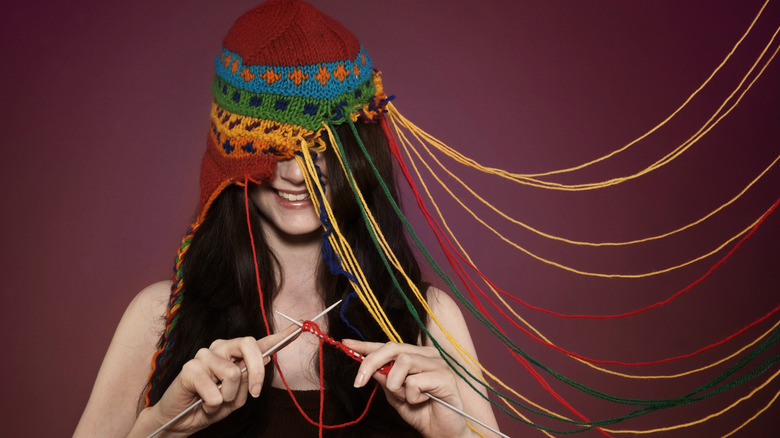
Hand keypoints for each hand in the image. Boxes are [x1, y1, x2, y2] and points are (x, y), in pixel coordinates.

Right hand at [135, 325, 298, 436]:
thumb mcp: (237, 398)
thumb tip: (267, 359)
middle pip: (249, 345)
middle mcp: (220, 349)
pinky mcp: (189, 368)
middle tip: (254, 394)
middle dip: (256, 372)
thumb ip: (249, 380)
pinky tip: (202, 403)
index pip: (259, 343)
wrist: (178, 421)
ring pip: (233, 373)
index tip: (300, 327)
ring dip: (229, 397)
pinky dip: (212, 405)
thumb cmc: (208, 406)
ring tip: (215, 401)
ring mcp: (204, 355)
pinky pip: (215, 390)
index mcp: (234, 355)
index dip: (280, 336)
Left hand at [345, 340, 469, 437]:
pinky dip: (412, 396)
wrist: (443, 433)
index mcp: (416, 356)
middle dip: (370, 363)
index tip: (346, 343)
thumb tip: (368, 366)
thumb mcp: (395, 396)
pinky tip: (424, 401)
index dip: (366, 345)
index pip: (388, 346)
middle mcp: (427, 355)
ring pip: (402, 362)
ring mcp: (438, 363)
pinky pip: (414, 381)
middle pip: (392, 348)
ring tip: (407, 398)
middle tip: (358, 382)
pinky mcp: (445, 376)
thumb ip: (384, 379)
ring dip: (396, 385)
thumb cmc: (422, 413)